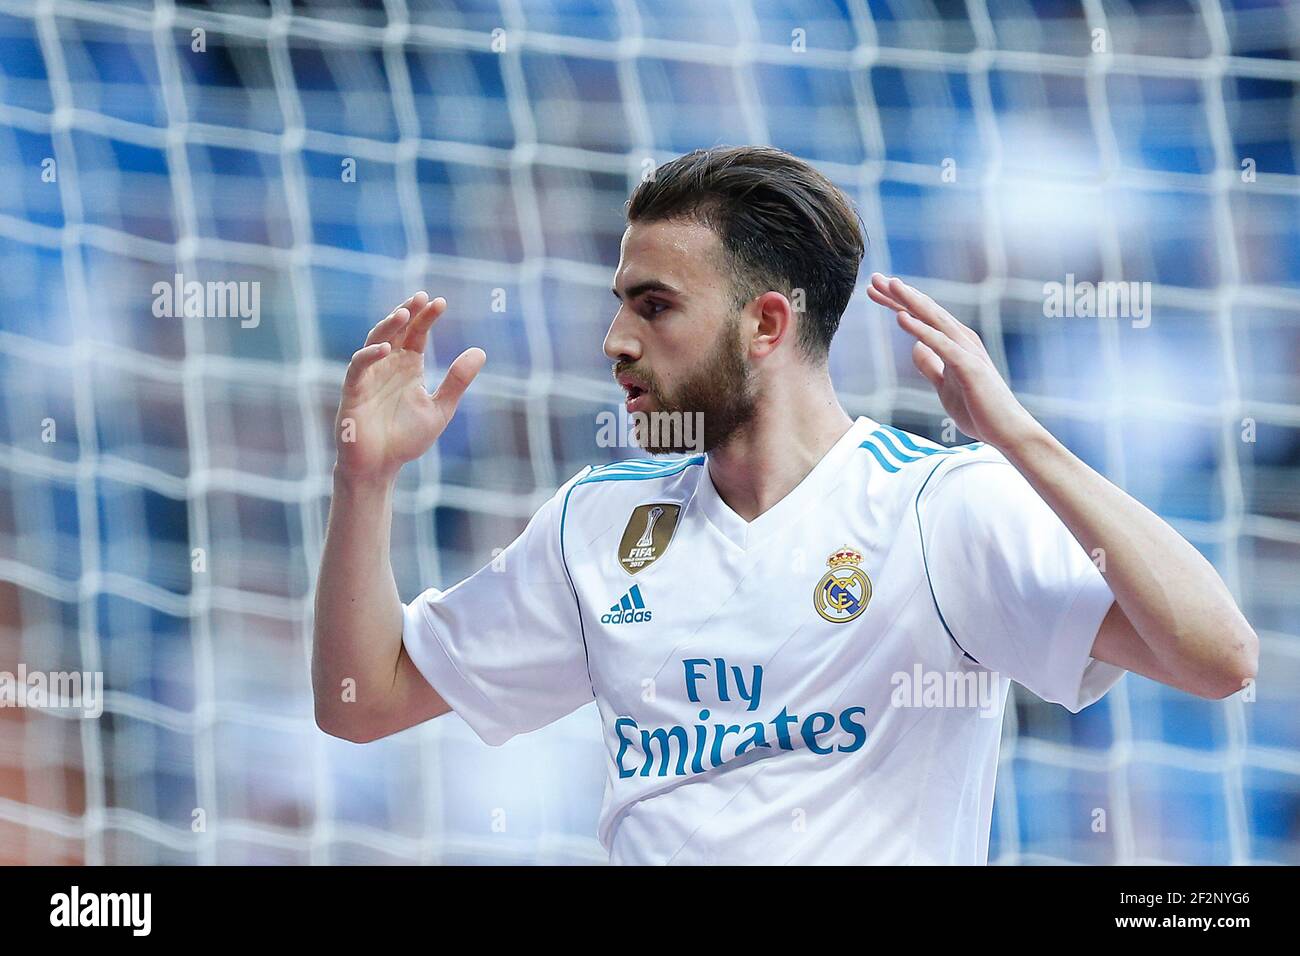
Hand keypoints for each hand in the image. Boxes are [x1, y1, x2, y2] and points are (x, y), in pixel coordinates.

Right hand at [333, 291, 485, 482]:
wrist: (380, 467)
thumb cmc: (406, 439)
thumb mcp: (439, 408)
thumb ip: (457, 381)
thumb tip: (480, 351)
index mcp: (408, 367)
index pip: (417, 334)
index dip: (426, 318)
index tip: (441, 303)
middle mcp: (388, 366)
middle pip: (396, 330)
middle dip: (407, 312)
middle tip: (421, 297)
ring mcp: (369, 376)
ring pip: (374, 341)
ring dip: (387, 326)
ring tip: (403, 313)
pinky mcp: (353, 391)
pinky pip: (358, 367)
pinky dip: (369, 356)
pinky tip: (384, 349)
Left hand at [866, 273, 1040, 451]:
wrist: (1005, 431)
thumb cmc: (978, 409)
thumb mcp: (944, 385)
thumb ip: (931, 365)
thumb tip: (916, 348)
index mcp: (954, 343)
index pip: (921, 317)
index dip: (897, 303)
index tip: (874, 291)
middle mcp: (961, 340)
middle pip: (925, 310)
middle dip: (899, 294)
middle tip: (875, 278)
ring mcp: (966, 350)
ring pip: (933, 319)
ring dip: (910, 301)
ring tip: (889, 285)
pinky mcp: (968, 366)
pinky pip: (940, 344)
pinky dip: (921, 329)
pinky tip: (901, 317)